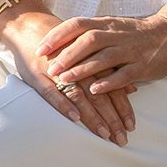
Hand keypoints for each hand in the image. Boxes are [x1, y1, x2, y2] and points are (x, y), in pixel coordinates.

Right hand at [0, 7, 138, 143]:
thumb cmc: (66, 46)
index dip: (122, 108)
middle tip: (121, 139)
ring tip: (104, 134)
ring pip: (80, 96)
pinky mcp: (38, 75)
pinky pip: (51, 92)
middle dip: (112, 118)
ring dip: (93, 116)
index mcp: (94, 63)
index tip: (131, 127)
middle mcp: (79, 67)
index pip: (112, 88)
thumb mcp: (91, 56)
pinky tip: (75, 117)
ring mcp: (58, 72)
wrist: (32, 28)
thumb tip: (134, 89)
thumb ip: (111, 73)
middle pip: (99, 95)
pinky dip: (63, 104)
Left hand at [40, 7, 166, 113]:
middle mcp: (118, 35)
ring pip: (104, 58)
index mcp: (107, 24)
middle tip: (49, 68)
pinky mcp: (144, 65)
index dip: (58, 36)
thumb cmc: (137, 33)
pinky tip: (94, 90)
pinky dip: (108, 82)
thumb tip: (59, 43)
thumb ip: (91, 33)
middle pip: (88, 41)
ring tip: (64, 80)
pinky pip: (124, 74)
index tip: (40, 49)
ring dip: (82, 69)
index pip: (78, 25)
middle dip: (67, 55)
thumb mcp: (113, 27)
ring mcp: (131, 50)